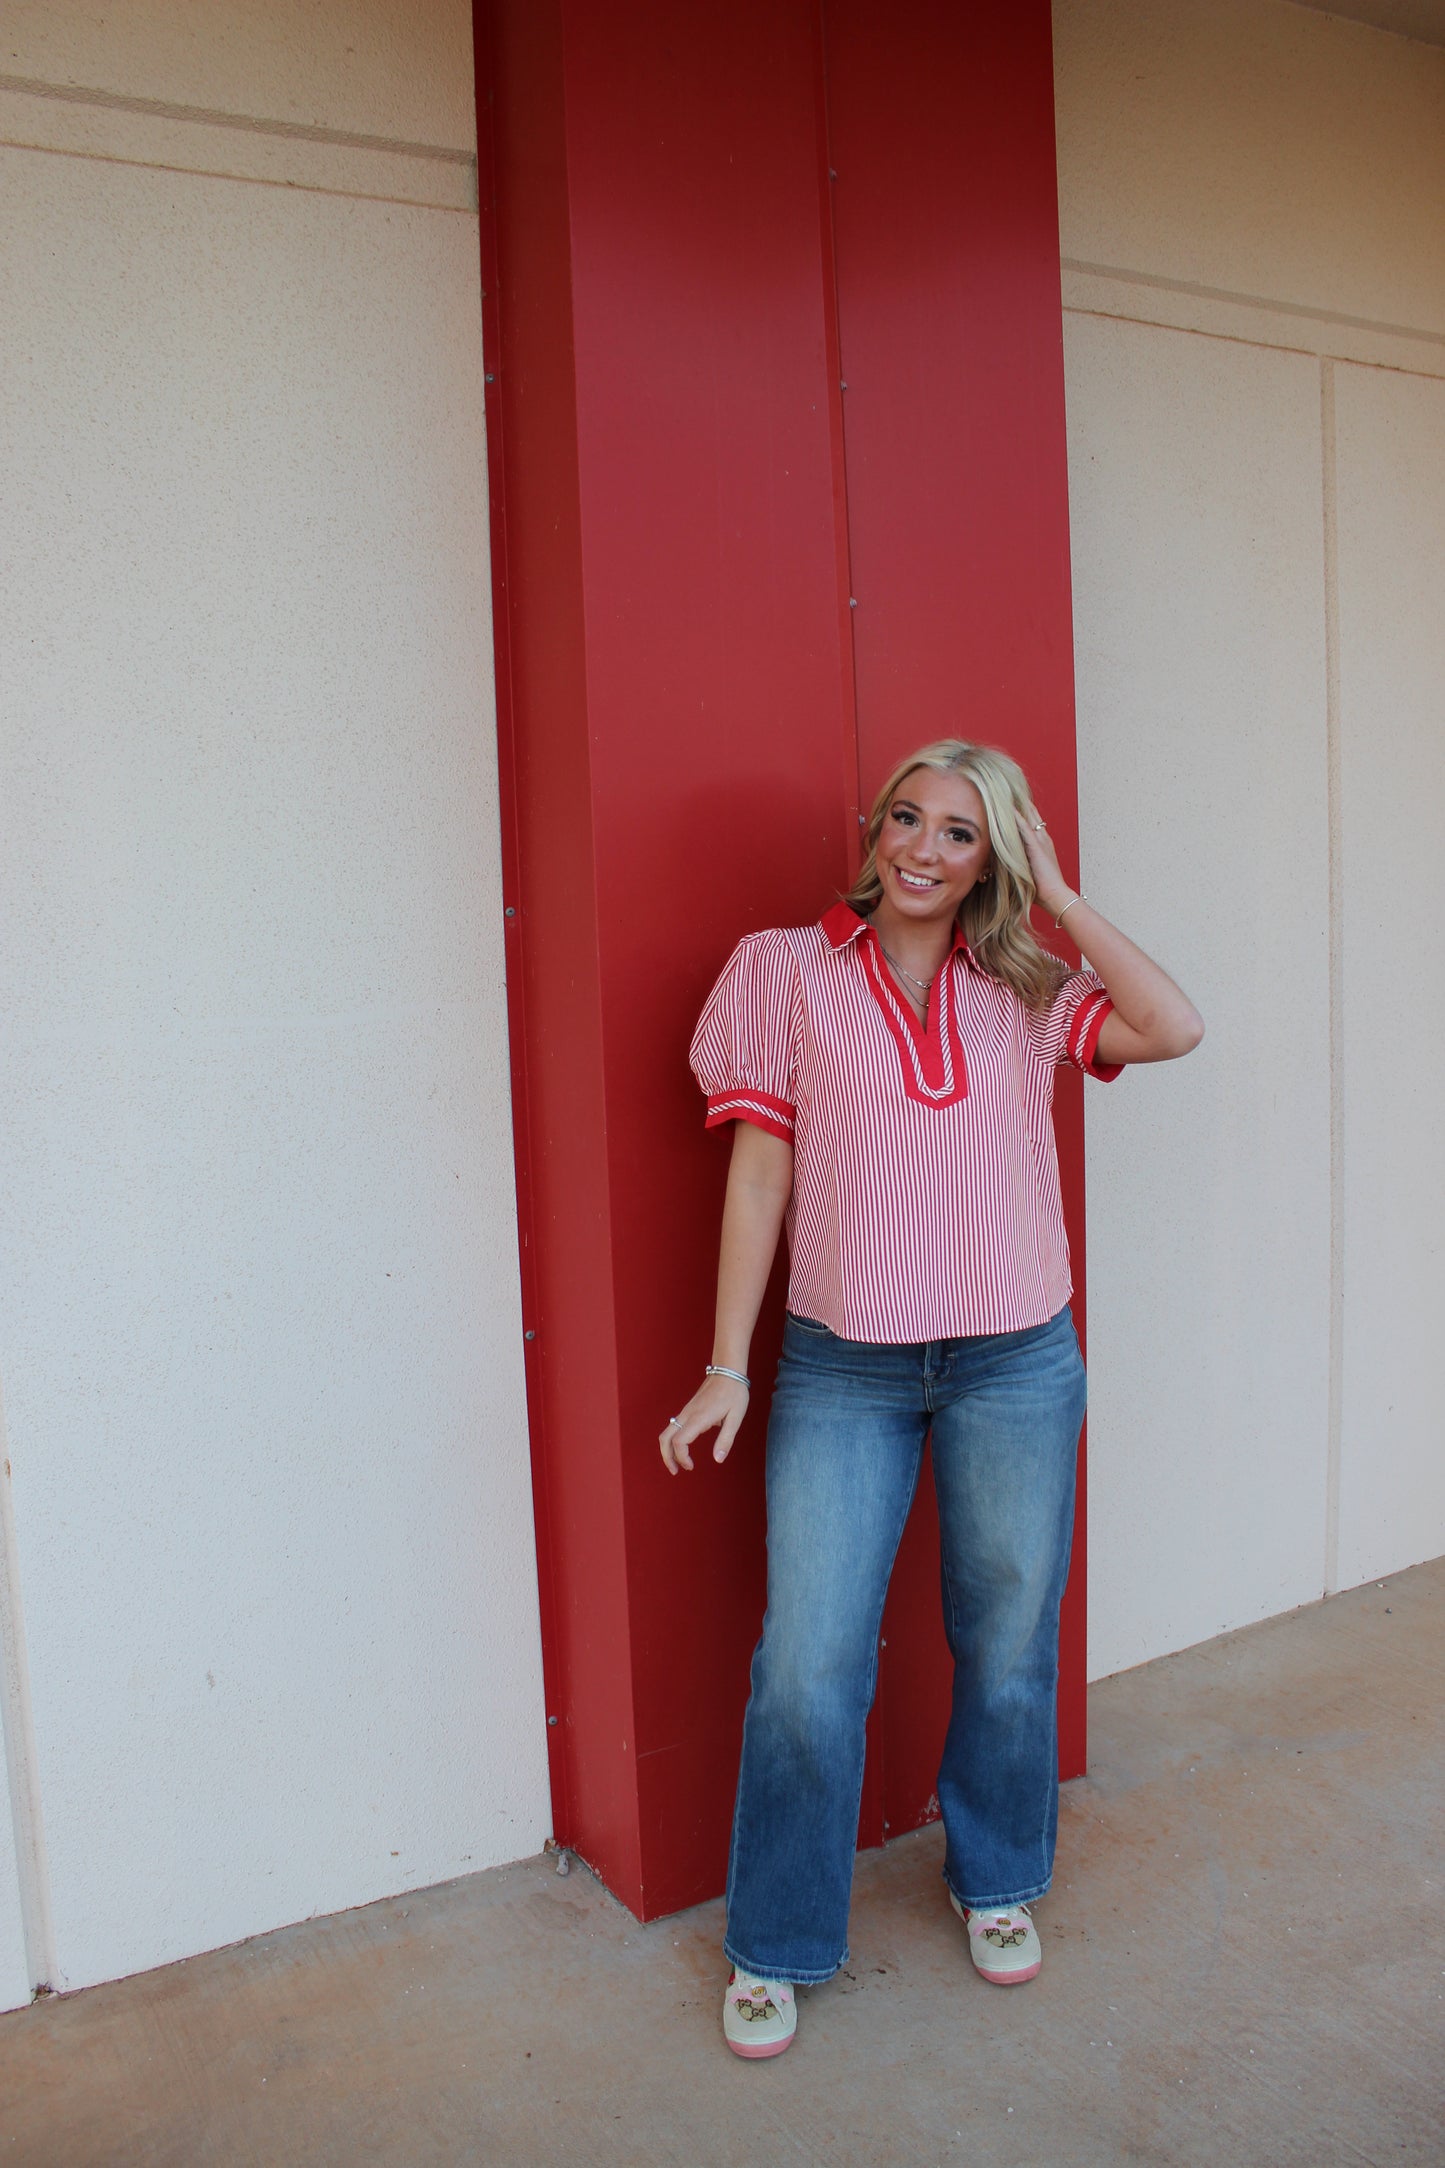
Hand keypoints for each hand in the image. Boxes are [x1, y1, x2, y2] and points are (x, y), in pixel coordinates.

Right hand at [659, 1373, 749, 1473]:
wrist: (727, 1371)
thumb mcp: (735, 1418)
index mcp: (699, 1417)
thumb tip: (718, 1459)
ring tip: (678, 1464)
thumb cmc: (734, 1393)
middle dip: (666, 1457)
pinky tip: (683, 1449)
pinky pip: (673, 1427)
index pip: (679, 1441)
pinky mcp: (688, 1410)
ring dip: (668, 1450)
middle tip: (675, 1471)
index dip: (682, 1457)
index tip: (691, 1467)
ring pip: (667, 1432)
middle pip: (665, 1438)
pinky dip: (673, 1441)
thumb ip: (726, 1439)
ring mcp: (686, 1411)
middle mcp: (688, 1414)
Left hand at [1017, 799, 1072, 920]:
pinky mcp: (1037, 847)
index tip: (1011, 800)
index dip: (1022, 810)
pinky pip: (1025, 828)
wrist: (1055, 896)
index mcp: (1042, 844)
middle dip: (1020, 802)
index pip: (1031, 821)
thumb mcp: (1027, 872)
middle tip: (1007, 789)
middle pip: (1030, 814)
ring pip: (1028, 817)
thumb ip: (1018, 864)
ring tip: (1005, 792)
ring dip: (1018, 805)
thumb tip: (1000, 865)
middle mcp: (1043, 838)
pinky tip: (1008, 809)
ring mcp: (1041, 841)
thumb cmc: (1041, 890)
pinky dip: (1017, 818)